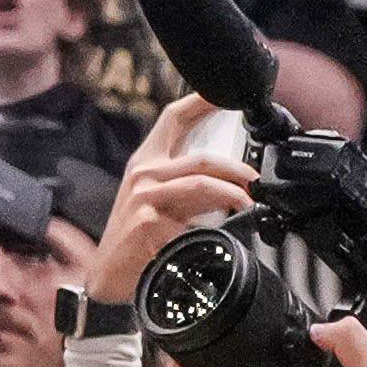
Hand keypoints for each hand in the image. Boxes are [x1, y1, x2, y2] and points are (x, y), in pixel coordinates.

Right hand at [81, 90, 257, 311]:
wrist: (108, 275)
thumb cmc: (136, 240)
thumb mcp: (162, 204)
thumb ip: (192, 189)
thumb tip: (234, 185)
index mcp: (146, 162)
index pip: (173, 119)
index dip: (200, 100)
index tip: (225, 91)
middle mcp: (144, 172)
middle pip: (201, 155)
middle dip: (237, 166)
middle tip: (258, 179)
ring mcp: (145, 193)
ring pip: (202, 178)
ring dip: (234, 189)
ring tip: (251, 201)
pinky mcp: (149, 216)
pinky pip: (195, 206)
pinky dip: (220, 210)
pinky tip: (230, 219)